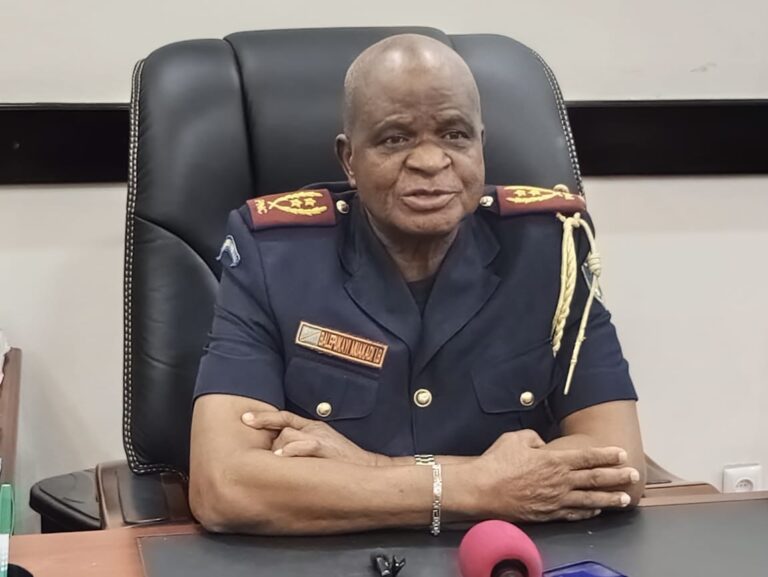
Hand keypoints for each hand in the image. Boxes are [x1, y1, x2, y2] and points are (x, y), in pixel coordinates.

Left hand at [242, 410, 378, 465]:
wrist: (367, 470)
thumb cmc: (341, 464)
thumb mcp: (320, 447)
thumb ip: (300, 445)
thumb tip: (275, 453)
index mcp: (312, 427)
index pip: (284, 417)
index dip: (264, 417)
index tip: (245, 419)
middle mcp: (313, 429)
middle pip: (281, 431)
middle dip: (273, 446)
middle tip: (273, 463)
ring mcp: (319, 437)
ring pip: (287, 436)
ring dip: (279, 450)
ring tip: (277, 462)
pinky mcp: (324, 448)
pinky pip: (302, 445)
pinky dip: (290, 450)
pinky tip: (281, 458)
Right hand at [471, 430, 640, 522]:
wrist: (482, 489)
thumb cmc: (497, 462)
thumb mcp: (516, 439)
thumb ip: (534, 438)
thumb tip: (541, 444)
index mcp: (555, 460)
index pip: (588, 457)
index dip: (607, 455)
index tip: (621, 454)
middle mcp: (560, 481)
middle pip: (596, 479)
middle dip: (617, 476)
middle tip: (634, 475)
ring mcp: (555, 500)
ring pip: (590, 500)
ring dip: (610, 499)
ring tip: (626, 499)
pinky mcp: (547, 514)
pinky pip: (574, 513)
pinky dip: (588, 512)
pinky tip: (597, 510)